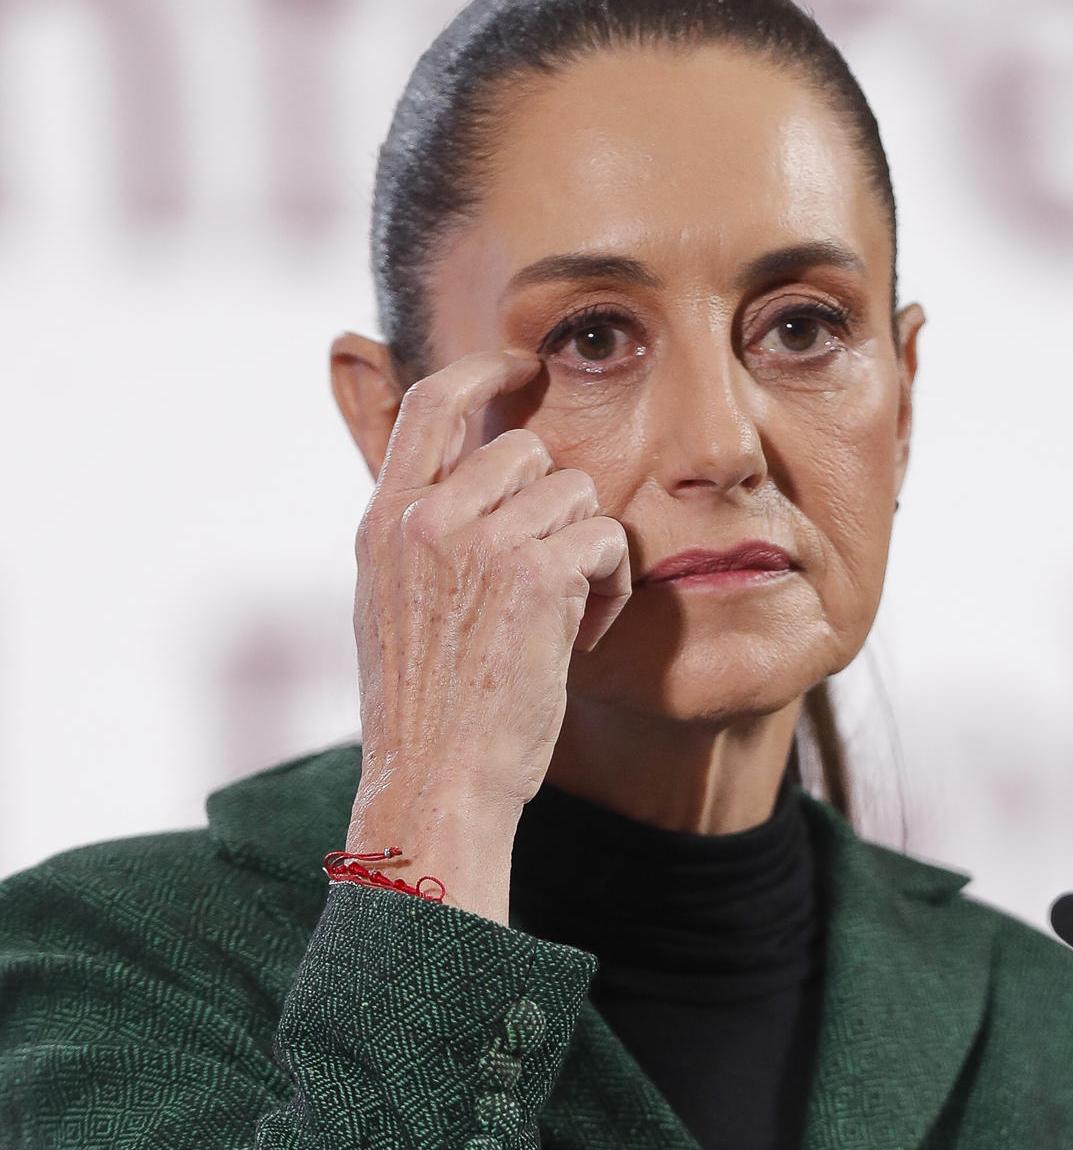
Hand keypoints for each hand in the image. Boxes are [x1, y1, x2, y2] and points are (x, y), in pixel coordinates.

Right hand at [345, 350, 630, 917]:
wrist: (437, 783)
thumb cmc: (424, 715)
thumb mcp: (389, 610)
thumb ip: (415, 541)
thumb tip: (447, 491)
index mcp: (384, 524)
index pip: (430, 405)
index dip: (482, 371)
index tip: (521, 366)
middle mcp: (425, 521)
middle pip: (525, 449)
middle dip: (554, 506)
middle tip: (551, 578)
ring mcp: (480, 544)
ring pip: (575, 492)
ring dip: (588, 551)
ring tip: (567, 619)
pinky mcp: (537, 577)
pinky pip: (605, 538)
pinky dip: (612, 586)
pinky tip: (585, 635)